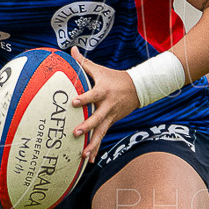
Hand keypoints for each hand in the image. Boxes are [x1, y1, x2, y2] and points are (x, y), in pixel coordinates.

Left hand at [69, 46, 134, 164]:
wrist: (137, 88)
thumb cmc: (114, 77)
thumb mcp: (100, 69)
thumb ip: (83, 62)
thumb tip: (71, 49)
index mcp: (103, 91)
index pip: (92, 95)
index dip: (84, 99)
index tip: (74, 102)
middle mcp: (107, 106)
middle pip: (97, 118)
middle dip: (87, 126)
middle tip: (76, 133)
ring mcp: (110, 116)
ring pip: (101, 132)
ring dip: (92, 144)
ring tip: (83, 154)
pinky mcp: (111, 122)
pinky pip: (102, 136)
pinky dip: (96, 148)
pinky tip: (89, 160)